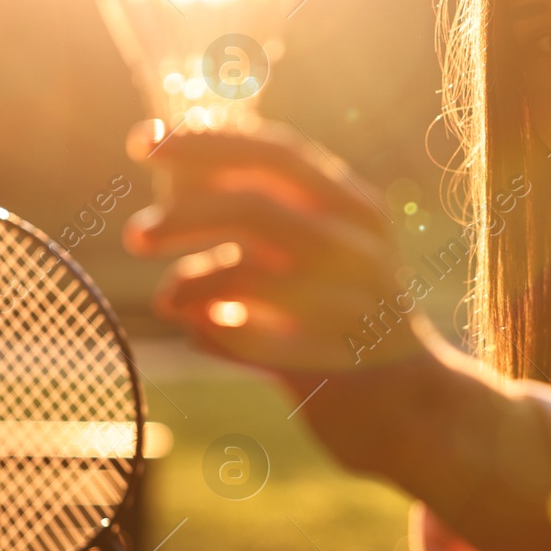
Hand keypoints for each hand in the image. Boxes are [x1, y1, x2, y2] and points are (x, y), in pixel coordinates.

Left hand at [122, 120, 445, 455]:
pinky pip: (246, 339)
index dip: (204, 142)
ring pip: (248, 276)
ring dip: (192, 284)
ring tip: (168, 300)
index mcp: (356, 207)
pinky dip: (212, 331)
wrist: (415, 408)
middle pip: (256, 211)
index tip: (141, 142)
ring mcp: (349, 309)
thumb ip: (255, 208)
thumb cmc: (347, 314)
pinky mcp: (330, 367)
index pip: (275, 153)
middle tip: (134, 233)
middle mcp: (359, 250)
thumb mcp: (319, 247)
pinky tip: (202, 331)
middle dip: (185, 216)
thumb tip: (171, 170)